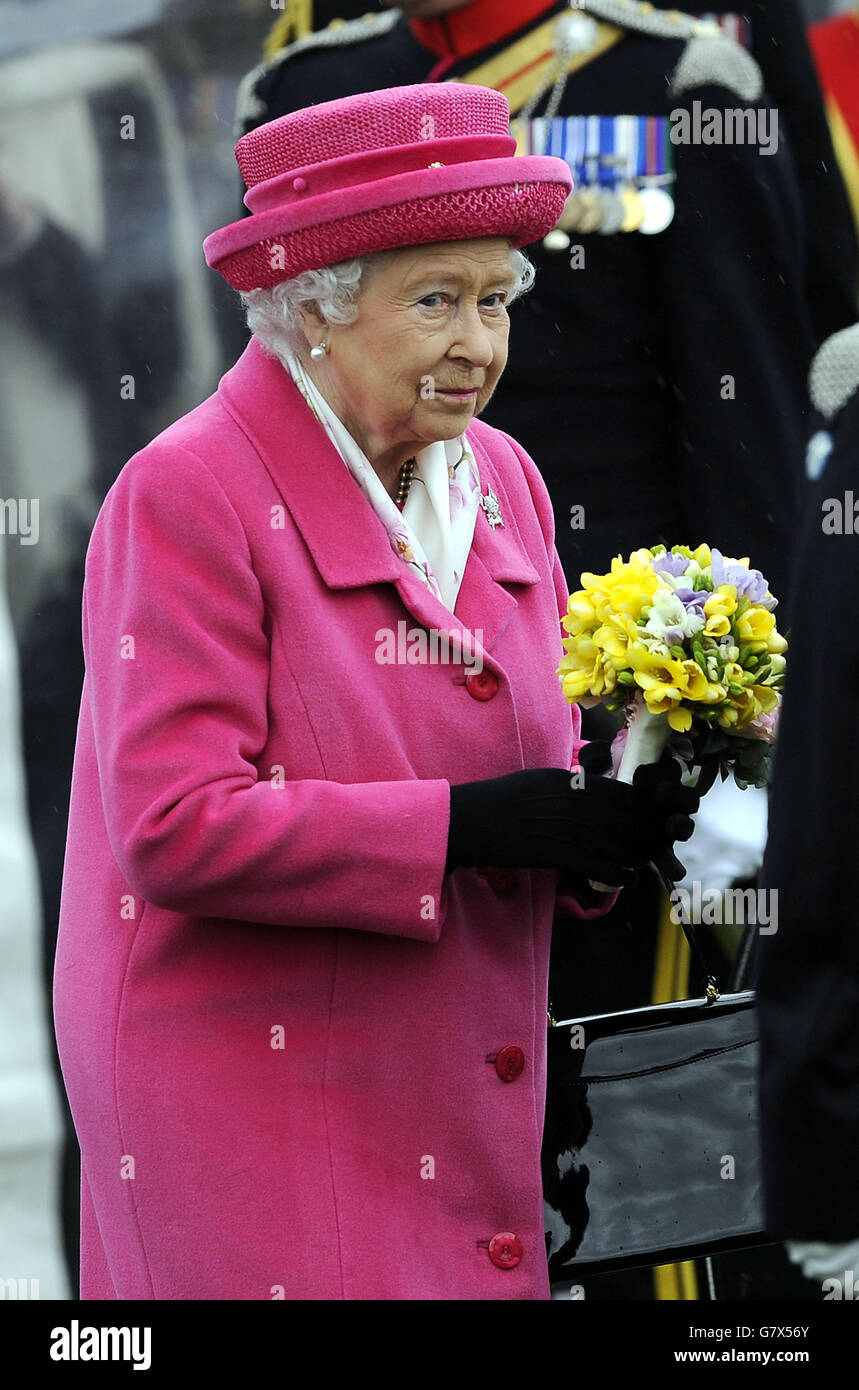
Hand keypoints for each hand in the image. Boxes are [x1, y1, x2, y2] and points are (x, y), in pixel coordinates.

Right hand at [446, 756, 697, 885]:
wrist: (470, 819)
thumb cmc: (500, 799)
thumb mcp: (539, 779)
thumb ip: (569, 784)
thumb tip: (592, 789)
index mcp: (570, 781)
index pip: (622, 792)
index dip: (644, 807)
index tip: (655, 817)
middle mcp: (574, 801)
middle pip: (626, 817)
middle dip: (648, 832)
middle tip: (659, 843)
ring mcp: (565, 827)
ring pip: (617, 842)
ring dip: (638, 853)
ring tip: (648, 861)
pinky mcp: (555, 852)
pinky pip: (597, 864)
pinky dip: (618, 872)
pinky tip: (629, 879)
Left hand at [579, 741, 698, 882]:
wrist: (594, 821)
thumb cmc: (602, 790)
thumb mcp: (598, 771)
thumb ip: (597, 759)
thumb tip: (589, 756)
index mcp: (657, 777)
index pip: (668, 769)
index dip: (657, 772)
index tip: (638, 777)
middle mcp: (669, 801)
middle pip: (685, 795)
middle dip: (675, 794)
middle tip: (658, 795)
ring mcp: (668, 826)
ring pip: (685, 824)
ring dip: (681, 825)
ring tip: (672, 827)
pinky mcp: (661, 850)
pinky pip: (672, 858)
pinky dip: (673, 865)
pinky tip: (674, 873)